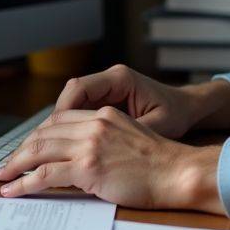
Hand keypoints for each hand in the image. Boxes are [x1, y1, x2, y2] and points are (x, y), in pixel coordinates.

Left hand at [0, 105, 223, 213]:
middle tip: (6, 165)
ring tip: (2, 178)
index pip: (60, 119)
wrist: (177, 172)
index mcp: (105, 115)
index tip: (27, 148)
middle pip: (45, 132)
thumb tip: (81, 158)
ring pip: (40, 150)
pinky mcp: (88, 167)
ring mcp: (91, 144)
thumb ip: (105, 140)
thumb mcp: (131, 139)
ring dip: (16, 166)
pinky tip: (14, 190)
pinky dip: (24, 183)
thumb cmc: (160, 163)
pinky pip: (46, 174)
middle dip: (21, 150)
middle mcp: (95, 124)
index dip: (39, 134)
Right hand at [52, 64, 229, 138]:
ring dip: (60, 125)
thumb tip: (99, 150)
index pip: (78, 88)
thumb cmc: (176, 114)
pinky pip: (81, 110)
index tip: (53, 135)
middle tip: (40, 145)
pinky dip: (72, 127)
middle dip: (53, 121)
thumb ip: (128, 133)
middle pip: (70, 95)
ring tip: (48, 150)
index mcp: (120, 79)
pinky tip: (66, 148)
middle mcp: (110, 80)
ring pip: (72, 103)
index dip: (62, 111)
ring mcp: (107, 89)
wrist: (189, 107)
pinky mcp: (107, 101)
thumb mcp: (155, 126)